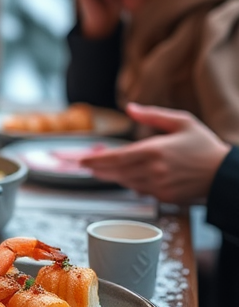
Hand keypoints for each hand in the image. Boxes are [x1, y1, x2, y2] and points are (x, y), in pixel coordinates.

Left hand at [79, 103, 230, 202]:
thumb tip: (130, 108)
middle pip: (117, 172)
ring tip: (101, 170)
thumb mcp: (181, 121)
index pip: (116, 157)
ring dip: (113, 176)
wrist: (225, 174)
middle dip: (99, 169)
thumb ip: (152, 115)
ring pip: (126, 182)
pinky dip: (132, 183)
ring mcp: (159, 186)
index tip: (82, 160)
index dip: (97, 160)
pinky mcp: (165, 197)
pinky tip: (128, 177)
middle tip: (85, 166)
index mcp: (154, 150)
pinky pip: (141, 191)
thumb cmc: (204, 145)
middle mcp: (153, 170)